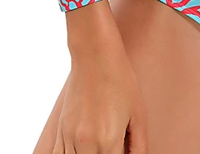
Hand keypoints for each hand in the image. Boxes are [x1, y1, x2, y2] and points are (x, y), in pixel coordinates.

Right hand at [53, 1, 147, 152]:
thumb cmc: (121, 80)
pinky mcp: (60, 131)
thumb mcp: (139, 113)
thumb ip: (139, 145)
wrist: (95, 55)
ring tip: (100, 142)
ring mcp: (70, 138)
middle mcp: (86, 144)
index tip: (123, 150)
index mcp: (109, 141)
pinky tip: (83, 148)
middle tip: (115, 145)